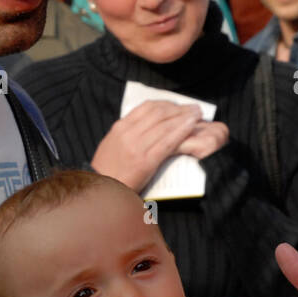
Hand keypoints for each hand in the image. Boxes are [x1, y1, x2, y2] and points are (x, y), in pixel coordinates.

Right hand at [91, 100, 228, 193]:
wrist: (99, 192)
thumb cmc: (108, 171)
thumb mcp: (113, 145)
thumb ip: (129, 133)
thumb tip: (149, 126)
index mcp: (120, 127)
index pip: (147, 107)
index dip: (167, 104)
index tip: (179, 105)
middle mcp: (128, 133)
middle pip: (159, 113)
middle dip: (179, 109)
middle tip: (195, 108)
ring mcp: (136, 147)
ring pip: (165, 125)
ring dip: (184, 117)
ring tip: (197, 114)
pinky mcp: (145, 161)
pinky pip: (166, 143)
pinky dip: (181, 132)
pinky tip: (191, 127)